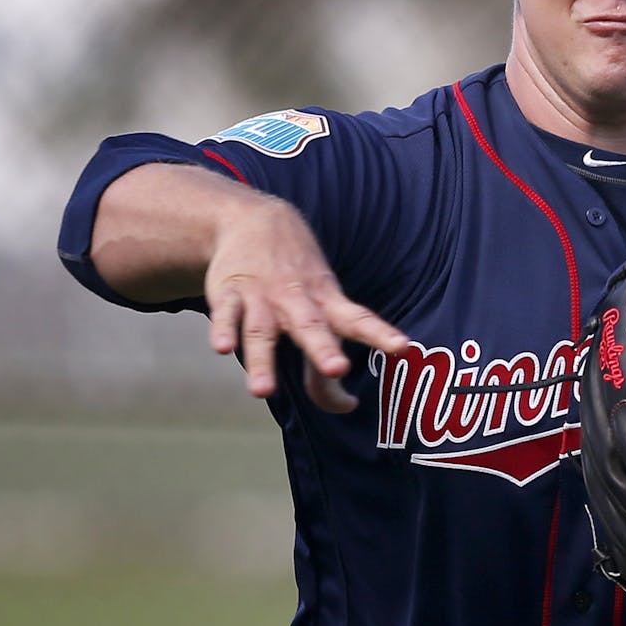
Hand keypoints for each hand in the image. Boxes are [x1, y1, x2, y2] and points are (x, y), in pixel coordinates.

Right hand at [205, 194, 408, 411]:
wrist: (252, 219)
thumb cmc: (296, 278)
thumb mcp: (319, 307)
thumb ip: (324, 362)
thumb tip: (344, 406)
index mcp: (325, 302)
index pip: (357, 320)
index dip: (379, 334)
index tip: (402, 347)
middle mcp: (296, 300)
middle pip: (311, 327)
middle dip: (323, 349)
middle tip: (337, 368)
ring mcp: (261, 296)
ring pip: (262, 330)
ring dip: (263, 360)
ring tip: (263, 392)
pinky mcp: (229, 292)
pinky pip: (226, 314)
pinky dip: (223, 330)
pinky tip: (223, 349)